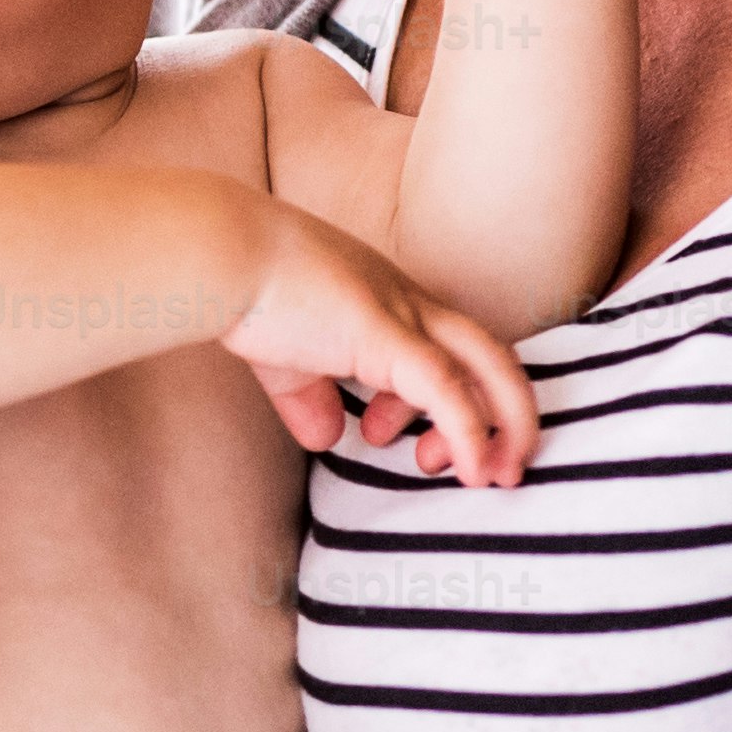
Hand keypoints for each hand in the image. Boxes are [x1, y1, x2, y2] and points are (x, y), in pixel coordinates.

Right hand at [227, 208, 536, 485]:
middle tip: (503, 469)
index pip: (446, 349)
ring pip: (490, 367)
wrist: (222, 254)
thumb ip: (309, 396)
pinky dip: (468, 433)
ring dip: (504, 428)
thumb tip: (325, 437)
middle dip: (509, 414)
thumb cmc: (244, 291)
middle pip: (493, 353)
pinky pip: (447, 391)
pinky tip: (469, 470)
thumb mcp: (284, 356)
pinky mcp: (386, 335)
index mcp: (387, 300)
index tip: (384, 435)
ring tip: (495, 477)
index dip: (434, 400)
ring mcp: (402, 313)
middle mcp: (408, 301)